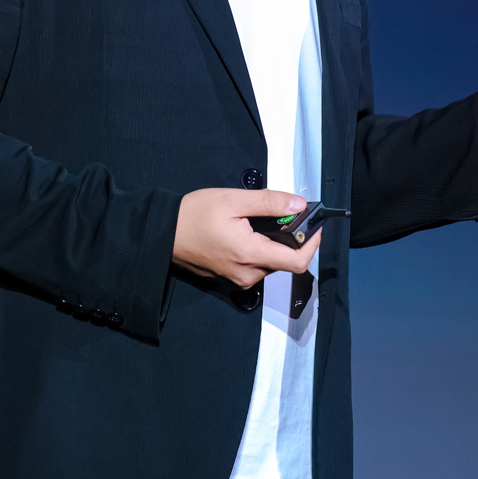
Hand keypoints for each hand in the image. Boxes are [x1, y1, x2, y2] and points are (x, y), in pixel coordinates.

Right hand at [173, 188, 321, 288]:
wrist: (162, 233)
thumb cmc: (193, 215)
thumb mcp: (234, 200)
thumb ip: (269, 202)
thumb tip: (299, 204)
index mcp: (250, 254)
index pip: (297, 262)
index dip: (312, 244)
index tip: (315, 226)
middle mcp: (247, 273)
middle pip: (285, 261)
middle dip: (290, 239)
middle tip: (282, 214)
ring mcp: (237, 278)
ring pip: (269, 263)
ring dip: (272, 243)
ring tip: (256, 221)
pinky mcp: (229, 276)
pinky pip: (254, 265)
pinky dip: (258, 249)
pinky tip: (244, 231)